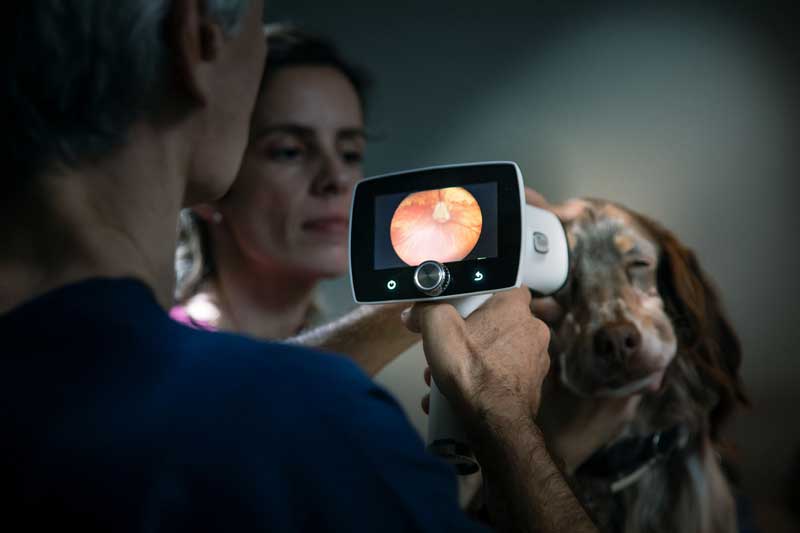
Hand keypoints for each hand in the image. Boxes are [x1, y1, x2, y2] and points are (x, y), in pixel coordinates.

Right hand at [403, 288, 550, 436]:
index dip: (481, 294)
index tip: (463, 304)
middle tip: (449, 346)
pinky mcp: (529, 387)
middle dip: (468, 336)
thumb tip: (415, 312)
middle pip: (495, 323)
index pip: (505, 286)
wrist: (494, 425)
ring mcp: (534, 362)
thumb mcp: (438, 328)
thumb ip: (425, 310)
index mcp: (514, 309)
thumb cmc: (475, 377)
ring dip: (471, 361)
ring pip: (496, 353)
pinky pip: (500, 378)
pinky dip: (480, 382)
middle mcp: (532, 332)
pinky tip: (459, 393)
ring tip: (447, 375)